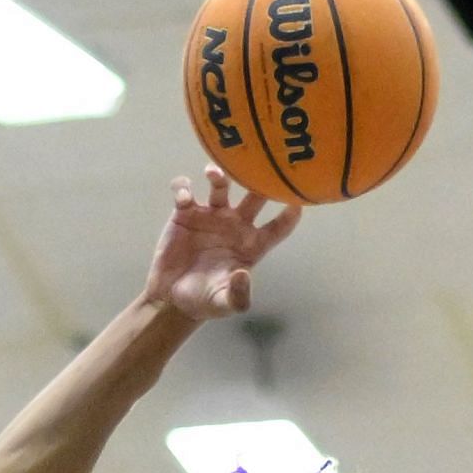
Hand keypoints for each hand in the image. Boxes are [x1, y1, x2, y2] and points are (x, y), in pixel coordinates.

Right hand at [144, 165, 301, 319]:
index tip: (298, 201)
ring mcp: (211, 217)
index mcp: (252, 245)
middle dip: (258, 181)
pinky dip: (183, 188)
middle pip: (254, 197)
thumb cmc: (206, 302)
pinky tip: (184, 199)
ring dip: (218, 176)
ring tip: (213, 174)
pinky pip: (185, 191)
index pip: (279, 227)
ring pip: (221, 186)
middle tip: (257, 169)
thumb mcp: (225, 304)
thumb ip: (238, 295)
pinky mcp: (185, 214)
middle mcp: (235, 226)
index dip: (290, 214)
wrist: (174, 298)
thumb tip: (243, 276)